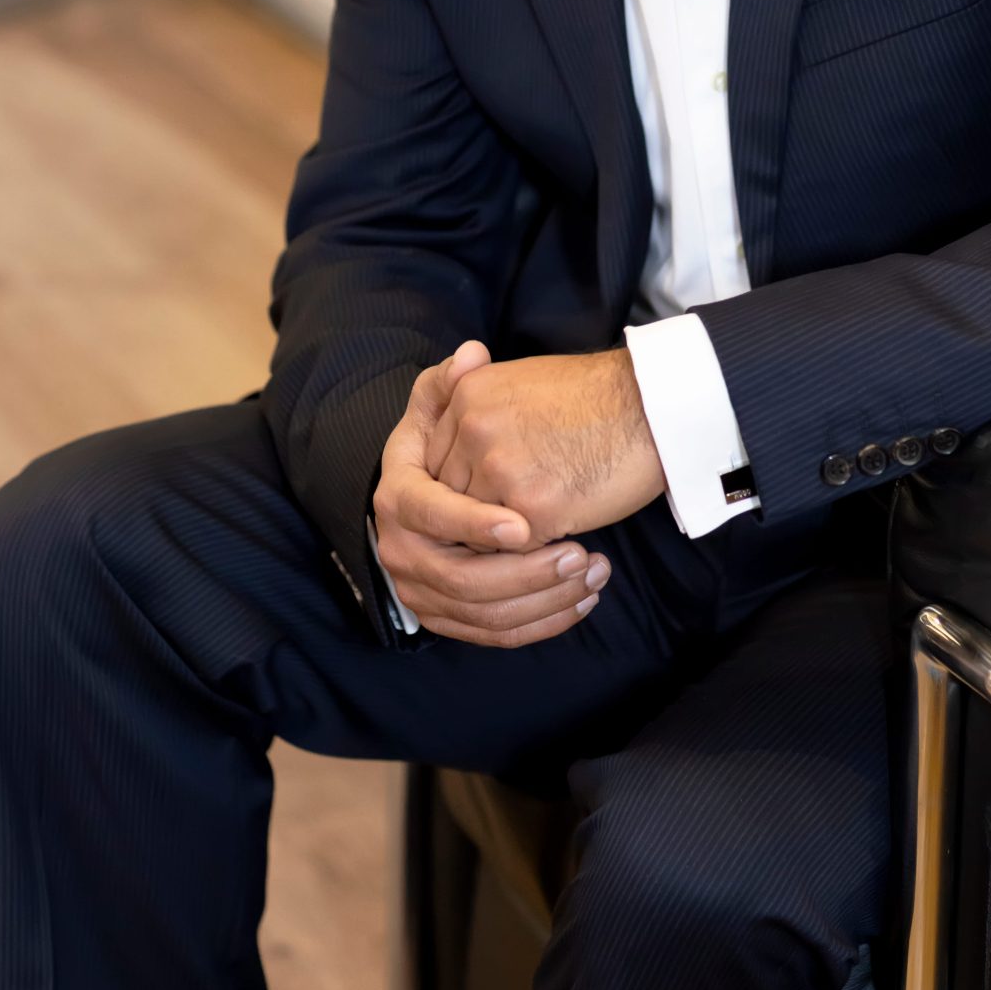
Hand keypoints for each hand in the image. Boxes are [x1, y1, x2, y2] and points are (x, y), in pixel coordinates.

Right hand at [373, 341, 611, 646]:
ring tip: (594, 572)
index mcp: (396, 498)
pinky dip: (542, 624)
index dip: (473, 524)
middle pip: (462, 580)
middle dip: (526, 574)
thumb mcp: (442, 407)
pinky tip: (583, 600)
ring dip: (545, 600)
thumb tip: (472, 355)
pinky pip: (495, 634)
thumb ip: (450, 381)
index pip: (431, 516)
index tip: (524, 525)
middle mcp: (400, 551)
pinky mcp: (448, 618)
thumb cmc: (451, 441)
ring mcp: (422, 590)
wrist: (445, 490)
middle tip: (580, 555)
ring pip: (485, 614)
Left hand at [425, 339, 667, 539]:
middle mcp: (474, 431)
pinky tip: (560, 538)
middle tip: (503, 527)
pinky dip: (534, 552)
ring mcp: (500, 471)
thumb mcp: (520, 382)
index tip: (482, 497)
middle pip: (449, 500)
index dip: (460, 486)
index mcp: (467, 396)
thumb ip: (478, 413)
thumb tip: (456, 458)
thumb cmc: (595, 396)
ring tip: (536, 533)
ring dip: (502, 540)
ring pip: (476, 530)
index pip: (435, 462)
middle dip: (474, 517)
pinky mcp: (532, 509)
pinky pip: (514, 550)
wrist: (651, 406)